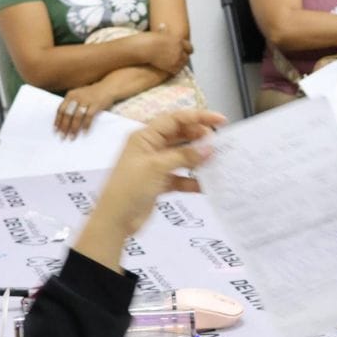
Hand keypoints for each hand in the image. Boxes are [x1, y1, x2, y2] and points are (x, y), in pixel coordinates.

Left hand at [54, 83, 112, 139]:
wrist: (108, 88)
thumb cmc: (92, 94)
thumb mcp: (79, 95)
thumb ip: (72, 103)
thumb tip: (64, 119)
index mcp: (70, 95)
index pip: (61, 109)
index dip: (57, 120)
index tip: (55, 130)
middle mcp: (77, 97)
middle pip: (67, 114)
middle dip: (64, 126)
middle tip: (62, 136)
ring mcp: (86, 100)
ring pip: (77, 116)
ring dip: (73, 128)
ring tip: (72, 137)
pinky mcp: (96, 104)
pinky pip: (88, 116)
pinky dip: (86, 125)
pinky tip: (84, 132)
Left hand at [84, 109, 225, 242]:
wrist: (115, 219)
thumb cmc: (129, 187)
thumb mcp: (156, 167)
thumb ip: (183, 156)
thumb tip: (208, 149)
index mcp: (145, 137)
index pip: (174, 119)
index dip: (198, 117)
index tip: (220, 120)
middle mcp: (150, 148)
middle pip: (179, 135)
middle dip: (199, 137)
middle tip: (218, 144)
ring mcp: (155, 166)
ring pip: (182, 156)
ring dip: (197, 158)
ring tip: (215, 161)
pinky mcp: (159, 183)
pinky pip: (180, 177)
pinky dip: (192, 180)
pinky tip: (205, 185)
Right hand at [137, 22, 192, 74]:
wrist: (145, 48)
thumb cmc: (148, 39)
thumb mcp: (159, 33)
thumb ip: (164, 33)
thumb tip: (163, 26)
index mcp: (179, 40)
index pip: (189, 47)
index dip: (186, 51)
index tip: (185, 53)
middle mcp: (180, 49)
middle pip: (187, 57)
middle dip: (183, 59)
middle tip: (178, 61)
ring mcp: (177, 58)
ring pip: (183, 65)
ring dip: (179, 65)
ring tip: (173, 65)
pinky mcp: (173, 66)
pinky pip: (177, 70)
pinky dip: (174, 70)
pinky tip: (170, 69)